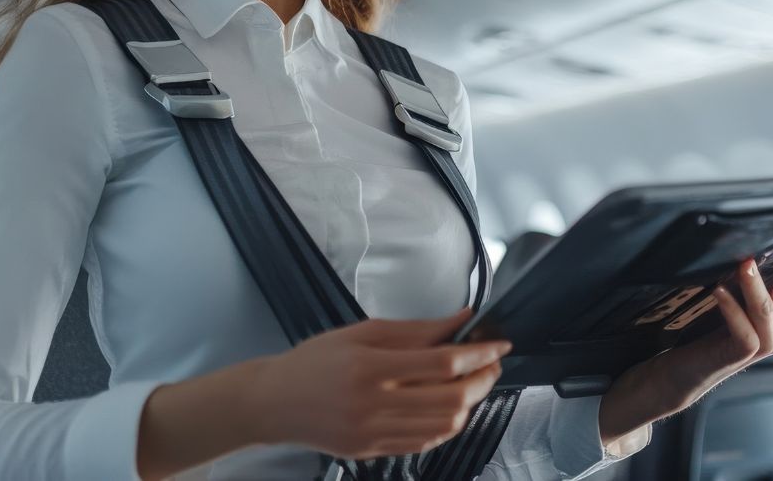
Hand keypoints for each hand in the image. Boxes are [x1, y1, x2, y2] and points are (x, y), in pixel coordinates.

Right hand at [249, 307, 510, 459]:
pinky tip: (450, 406)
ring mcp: (374, 434)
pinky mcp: (373, 452)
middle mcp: (374, 405)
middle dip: (483, 379)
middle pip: (451, 398)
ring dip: (471, 403)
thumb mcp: (362, 332)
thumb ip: (415, 329)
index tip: (498, 344)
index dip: (479, 354)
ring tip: (473, 382)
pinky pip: (425, 443)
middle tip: (492, 363)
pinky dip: (448, 424)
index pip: (442, 363)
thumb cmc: (315, 361)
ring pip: (444, 425)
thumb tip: (460, 319)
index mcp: (370, 368)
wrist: (274, 402)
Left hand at [597, 238, 772, 444]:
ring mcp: (758, 346)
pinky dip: (731, 309)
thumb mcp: (729, 304)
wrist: (679, 374)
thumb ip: (744, 285)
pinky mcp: (738, 355)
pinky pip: (743, 332)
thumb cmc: (701, 336)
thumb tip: (750, 248)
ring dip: (757, 284)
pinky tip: (719, 290)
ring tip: (747, 261)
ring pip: (768, 311)